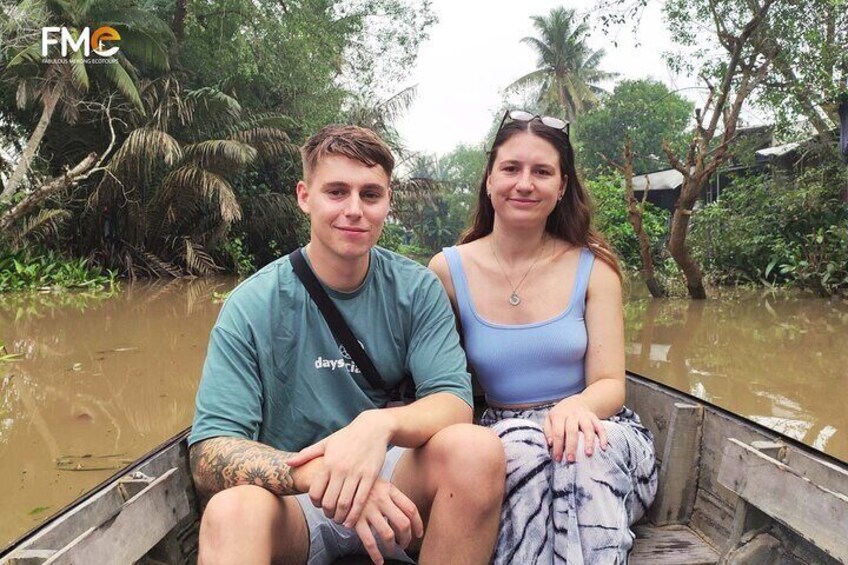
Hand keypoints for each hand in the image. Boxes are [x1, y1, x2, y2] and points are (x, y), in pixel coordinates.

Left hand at [288, 410, 394, 525]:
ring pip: (345, 503)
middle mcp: (341, 469)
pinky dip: (354, 514)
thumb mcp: (326, 443)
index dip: (315, 503)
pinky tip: (351, 520)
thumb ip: (306, 455)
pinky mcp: (371, 476)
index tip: (319, 505)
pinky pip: (361, 500)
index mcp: (328, 463)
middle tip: (330, 516)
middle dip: (328, 513)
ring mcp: (356, 473)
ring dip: (340, 517)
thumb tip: (288, 463)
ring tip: (340, 520)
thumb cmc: (347, 436)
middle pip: (330, 501)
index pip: (315, 491)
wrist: (372, 428)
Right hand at [353, 479, 423, 564]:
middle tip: (404, 544)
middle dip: (407, 538)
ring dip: (392, 546)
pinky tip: (379, 560)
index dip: (418, 524)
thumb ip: (393, 498)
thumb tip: (408, 518)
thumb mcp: (381, 485)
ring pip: (388, 534)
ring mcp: (368, 510)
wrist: (340, 482)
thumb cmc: (364, 486)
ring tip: (392, 549)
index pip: (411, 509)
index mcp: (390, 490)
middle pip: (403, 523)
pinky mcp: (355, 520)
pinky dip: (376, 554)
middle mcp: (381, 499)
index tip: (418, 533)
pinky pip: (369, 541)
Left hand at [543, 396, 607, 462]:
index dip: (557, 446)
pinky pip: (600, 427)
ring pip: (588, 428)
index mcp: (559, 415)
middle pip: (572, 431)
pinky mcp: (594, 417)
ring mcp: (584, 415)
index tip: (558, 458)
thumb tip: (551, 444)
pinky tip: (603, 447)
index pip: (558, 432)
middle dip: (572, 446)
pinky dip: (603, 437)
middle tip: (571, 459)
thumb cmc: (560, 415)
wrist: (576, 402)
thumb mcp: (549, 419)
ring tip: (588, 454)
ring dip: (589, 441)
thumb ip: (548, 431)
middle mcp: (572, 414)